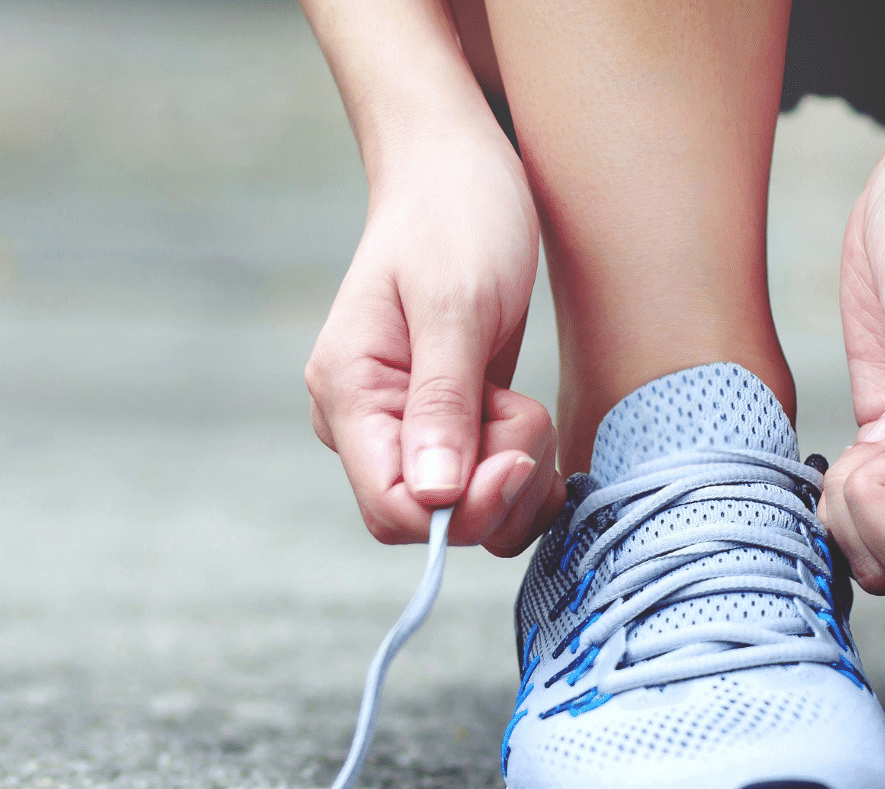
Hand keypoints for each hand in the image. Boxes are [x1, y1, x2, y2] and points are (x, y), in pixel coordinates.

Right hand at [304, 132, 563, 556]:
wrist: (460, 172)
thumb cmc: (455, 218)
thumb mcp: (455, 304)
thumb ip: (443, 402)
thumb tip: (436, 497)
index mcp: (348, 394)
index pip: (393, 510)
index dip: (462, 511)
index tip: (515, 457)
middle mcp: (369, 424)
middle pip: (435, 521)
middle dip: (498, 488)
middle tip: (525, 414)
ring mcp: (408, 429)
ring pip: (470, 514)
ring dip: (518, 479)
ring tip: (526, 406)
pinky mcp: (450, 429)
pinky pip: (488, 492)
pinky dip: (524, 476)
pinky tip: (536, 431)